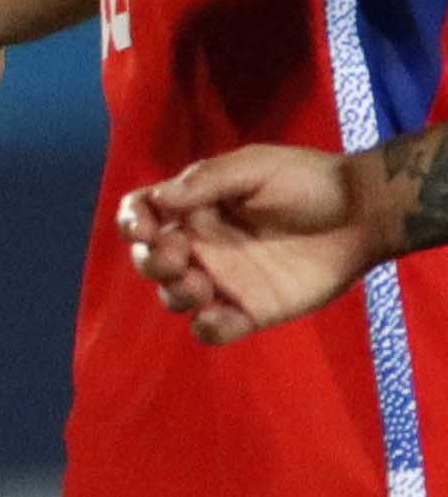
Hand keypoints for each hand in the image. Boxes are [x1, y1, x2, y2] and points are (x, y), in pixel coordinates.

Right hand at [125, 141, 410, 345]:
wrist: (363, 213)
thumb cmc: (309, 181)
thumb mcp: (255, 166)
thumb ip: (207, 181)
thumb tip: (160, 200)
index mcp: (194, 208)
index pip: (143, 217)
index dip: (133, 223)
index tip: (146, 227)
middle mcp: (201, 246)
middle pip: (150, 261)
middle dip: (151, 262)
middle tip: (178, 255)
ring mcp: (224, 280)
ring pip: (174, 297)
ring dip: (175, 294)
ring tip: (201, 284)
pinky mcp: (250, 310)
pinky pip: (212, 329)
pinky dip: (206, 328)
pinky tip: (217, 315)